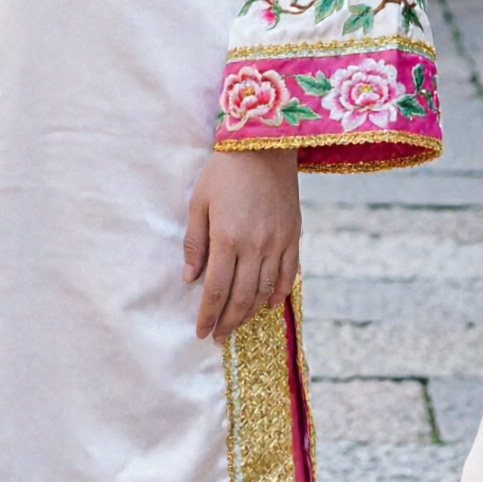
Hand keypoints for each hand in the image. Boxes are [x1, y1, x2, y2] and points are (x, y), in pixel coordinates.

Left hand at [183, 149, 301, 341]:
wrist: (265, 144)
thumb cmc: (224, 171)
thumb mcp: (199, 202)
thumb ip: (195, 243)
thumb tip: (189, 279)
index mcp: (226, 237)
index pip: (215, 290)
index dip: (208, 316)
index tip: (201, 332)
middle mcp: (254, 245)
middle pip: (240, 297)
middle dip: (227, 322)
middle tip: (218, 337)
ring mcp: (277, 242)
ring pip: (263, 291)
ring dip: (249, 313)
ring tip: (237, 325)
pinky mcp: (293, 235)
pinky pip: (287, 274)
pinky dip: (277, 294)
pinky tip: (266, 305)